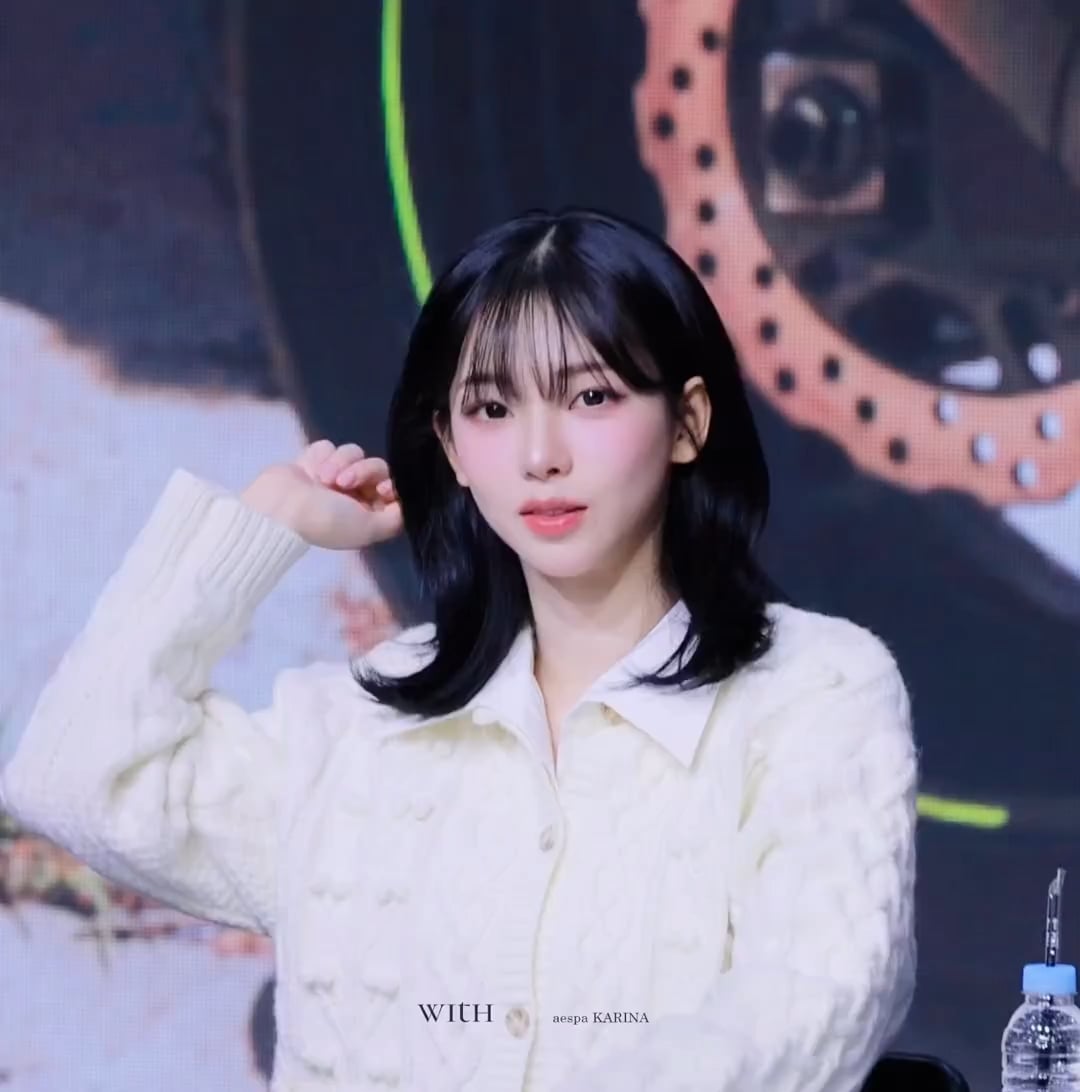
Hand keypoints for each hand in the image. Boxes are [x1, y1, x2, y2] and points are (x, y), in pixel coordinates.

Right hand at [240, 439, 402, 549]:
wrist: (279, 508)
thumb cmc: (325, 521)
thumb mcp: (368, 528)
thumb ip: (394, 519)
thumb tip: (408, 506)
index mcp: (366, 515)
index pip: (393, 491)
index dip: (393, 485)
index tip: (384, 488)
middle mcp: (351, 496)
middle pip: (376, 468)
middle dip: (364, 471)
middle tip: (345, 482)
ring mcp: (331, 477)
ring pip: (353, 453)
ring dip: (340, 464)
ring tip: (323, 479)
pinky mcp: (311, 462)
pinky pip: (328, 447)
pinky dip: (320, 457)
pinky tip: (310, 470)